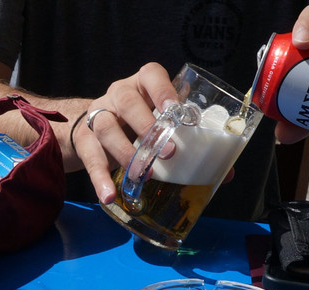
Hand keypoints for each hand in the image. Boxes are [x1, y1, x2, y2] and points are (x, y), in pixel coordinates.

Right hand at [70, 62, 178, 204]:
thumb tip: (225, 173)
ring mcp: (98, 115)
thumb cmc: (140, 123)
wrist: (96, 128)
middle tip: (168, 152)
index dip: (162, 90)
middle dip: (147, 127)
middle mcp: (118, 94)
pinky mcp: (84, 139)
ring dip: (125, 153)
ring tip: (141, 175)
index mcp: (142, 84)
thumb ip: (187, 136)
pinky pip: (90, 158)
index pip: (151, 75)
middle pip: (128, 103)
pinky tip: (108, 195)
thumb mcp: (159, 119)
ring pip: (106, 129)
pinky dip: (100, 179)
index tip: (174, 110)